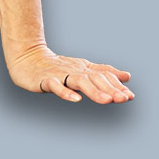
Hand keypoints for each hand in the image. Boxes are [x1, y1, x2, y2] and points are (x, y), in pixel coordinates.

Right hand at [7, 44, 134, 103]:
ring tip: (107, 101)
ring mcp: (60, 74)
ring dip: (94, 91)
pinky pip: (56, 86)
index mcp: (84, 68)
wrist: (27, 58)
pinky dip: (66, 92)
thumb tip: (127, 76)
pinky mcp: (46, 80)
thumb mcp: (83, 68)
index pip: (103, 75)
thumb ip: (104, 72)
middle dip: (110, 89)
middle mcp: (75, 70)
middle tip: (124, 99)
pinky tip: (76, 99)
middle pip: (95, 78)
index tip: (130, 96)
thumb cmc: (57, 66)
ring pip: (79, 81)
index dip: (117, 85)